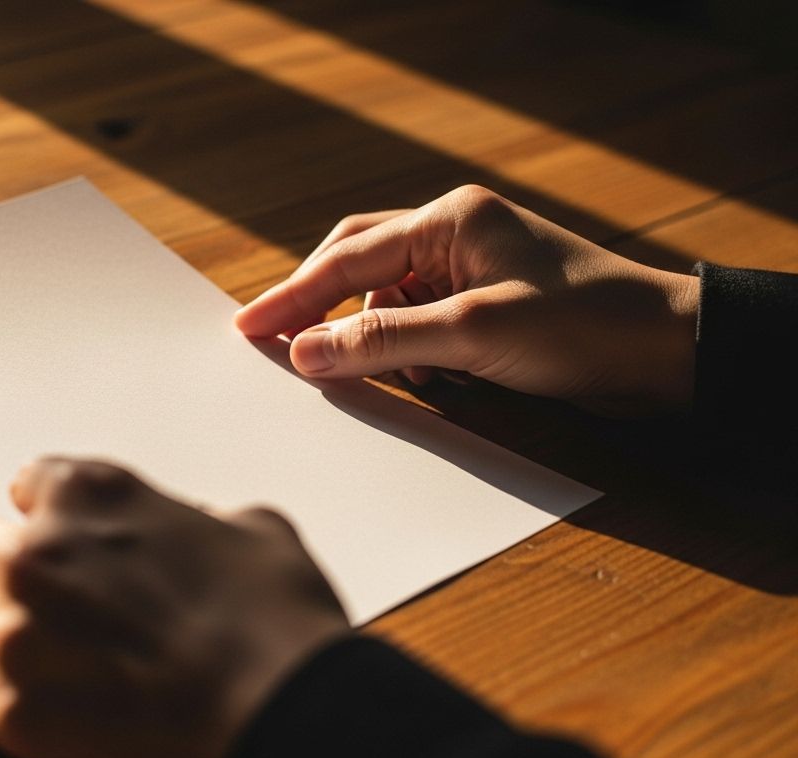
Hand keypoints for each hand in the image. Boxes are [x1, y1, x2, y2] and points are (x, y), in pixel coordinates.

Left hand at [0, 458, 348, 757]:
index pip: (29, 484)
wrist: (284, 712)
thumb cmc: (277, 622)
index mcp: (91, 495)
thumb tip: (196, 534)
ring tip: (19, 655)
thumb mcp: (254, 533)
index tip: (63, 542)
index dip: (49, 517)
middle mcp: (37, 552)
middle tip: (35, 602)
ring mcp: (14, 631)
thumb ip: (197, 521)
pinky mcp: (8, 709)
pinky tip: (10, 698)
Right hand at [235, 185, 699, 416]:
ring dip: (374, 338)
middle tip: (277, 346)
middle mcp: (454, 234)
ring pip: (387, 298)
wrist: (669, 352)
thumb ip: (383, 340)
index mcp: (450, 220)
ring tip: (374, 375)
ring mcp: (471, 267)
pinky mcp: (486, 303)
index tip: (247, 328)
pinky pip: (420, 322)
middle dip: (321, 306)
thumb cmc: (583, 327)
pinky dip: (411, 353)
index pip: (348, 257)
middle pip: (358, 262)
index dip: (293, 297)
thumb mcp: (474, 335)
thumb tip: (304, 352)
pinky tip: (432, 380)